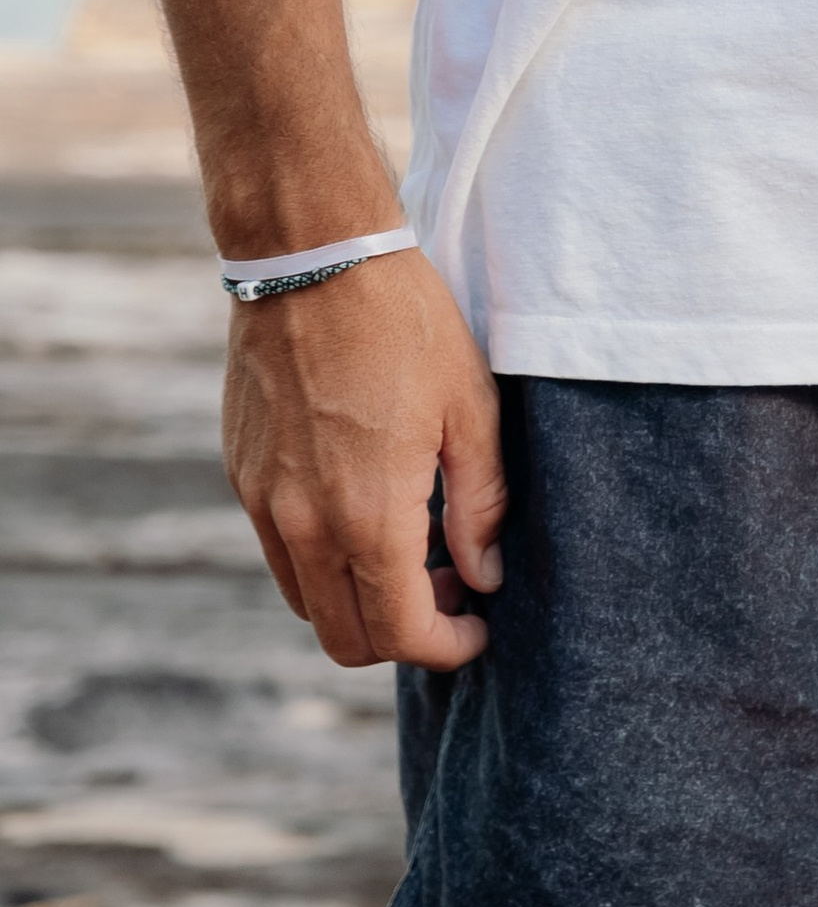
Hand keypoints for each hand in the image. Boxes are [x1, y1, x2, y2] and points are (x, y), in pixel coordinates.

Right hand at [223, 247, 503, 668]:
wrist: (314, 257)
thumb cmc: (405, 323)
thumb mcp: (470, 406)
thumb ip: (480, 504)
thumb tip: (484, 575)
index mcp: (368, 515)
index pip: (400, 633)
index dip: (447, 648)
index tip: (477, 629)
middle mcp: (305, 525)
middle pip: (346, 639)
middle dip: (403, 637)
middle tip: (449, 591)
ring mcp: (264, 503)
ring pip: (309, 603)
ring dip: (359, 602)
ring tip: (412, 550)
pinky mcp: (243, 476)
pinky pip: (281, 553)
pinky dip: (324, 561)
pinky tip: (365, 508)